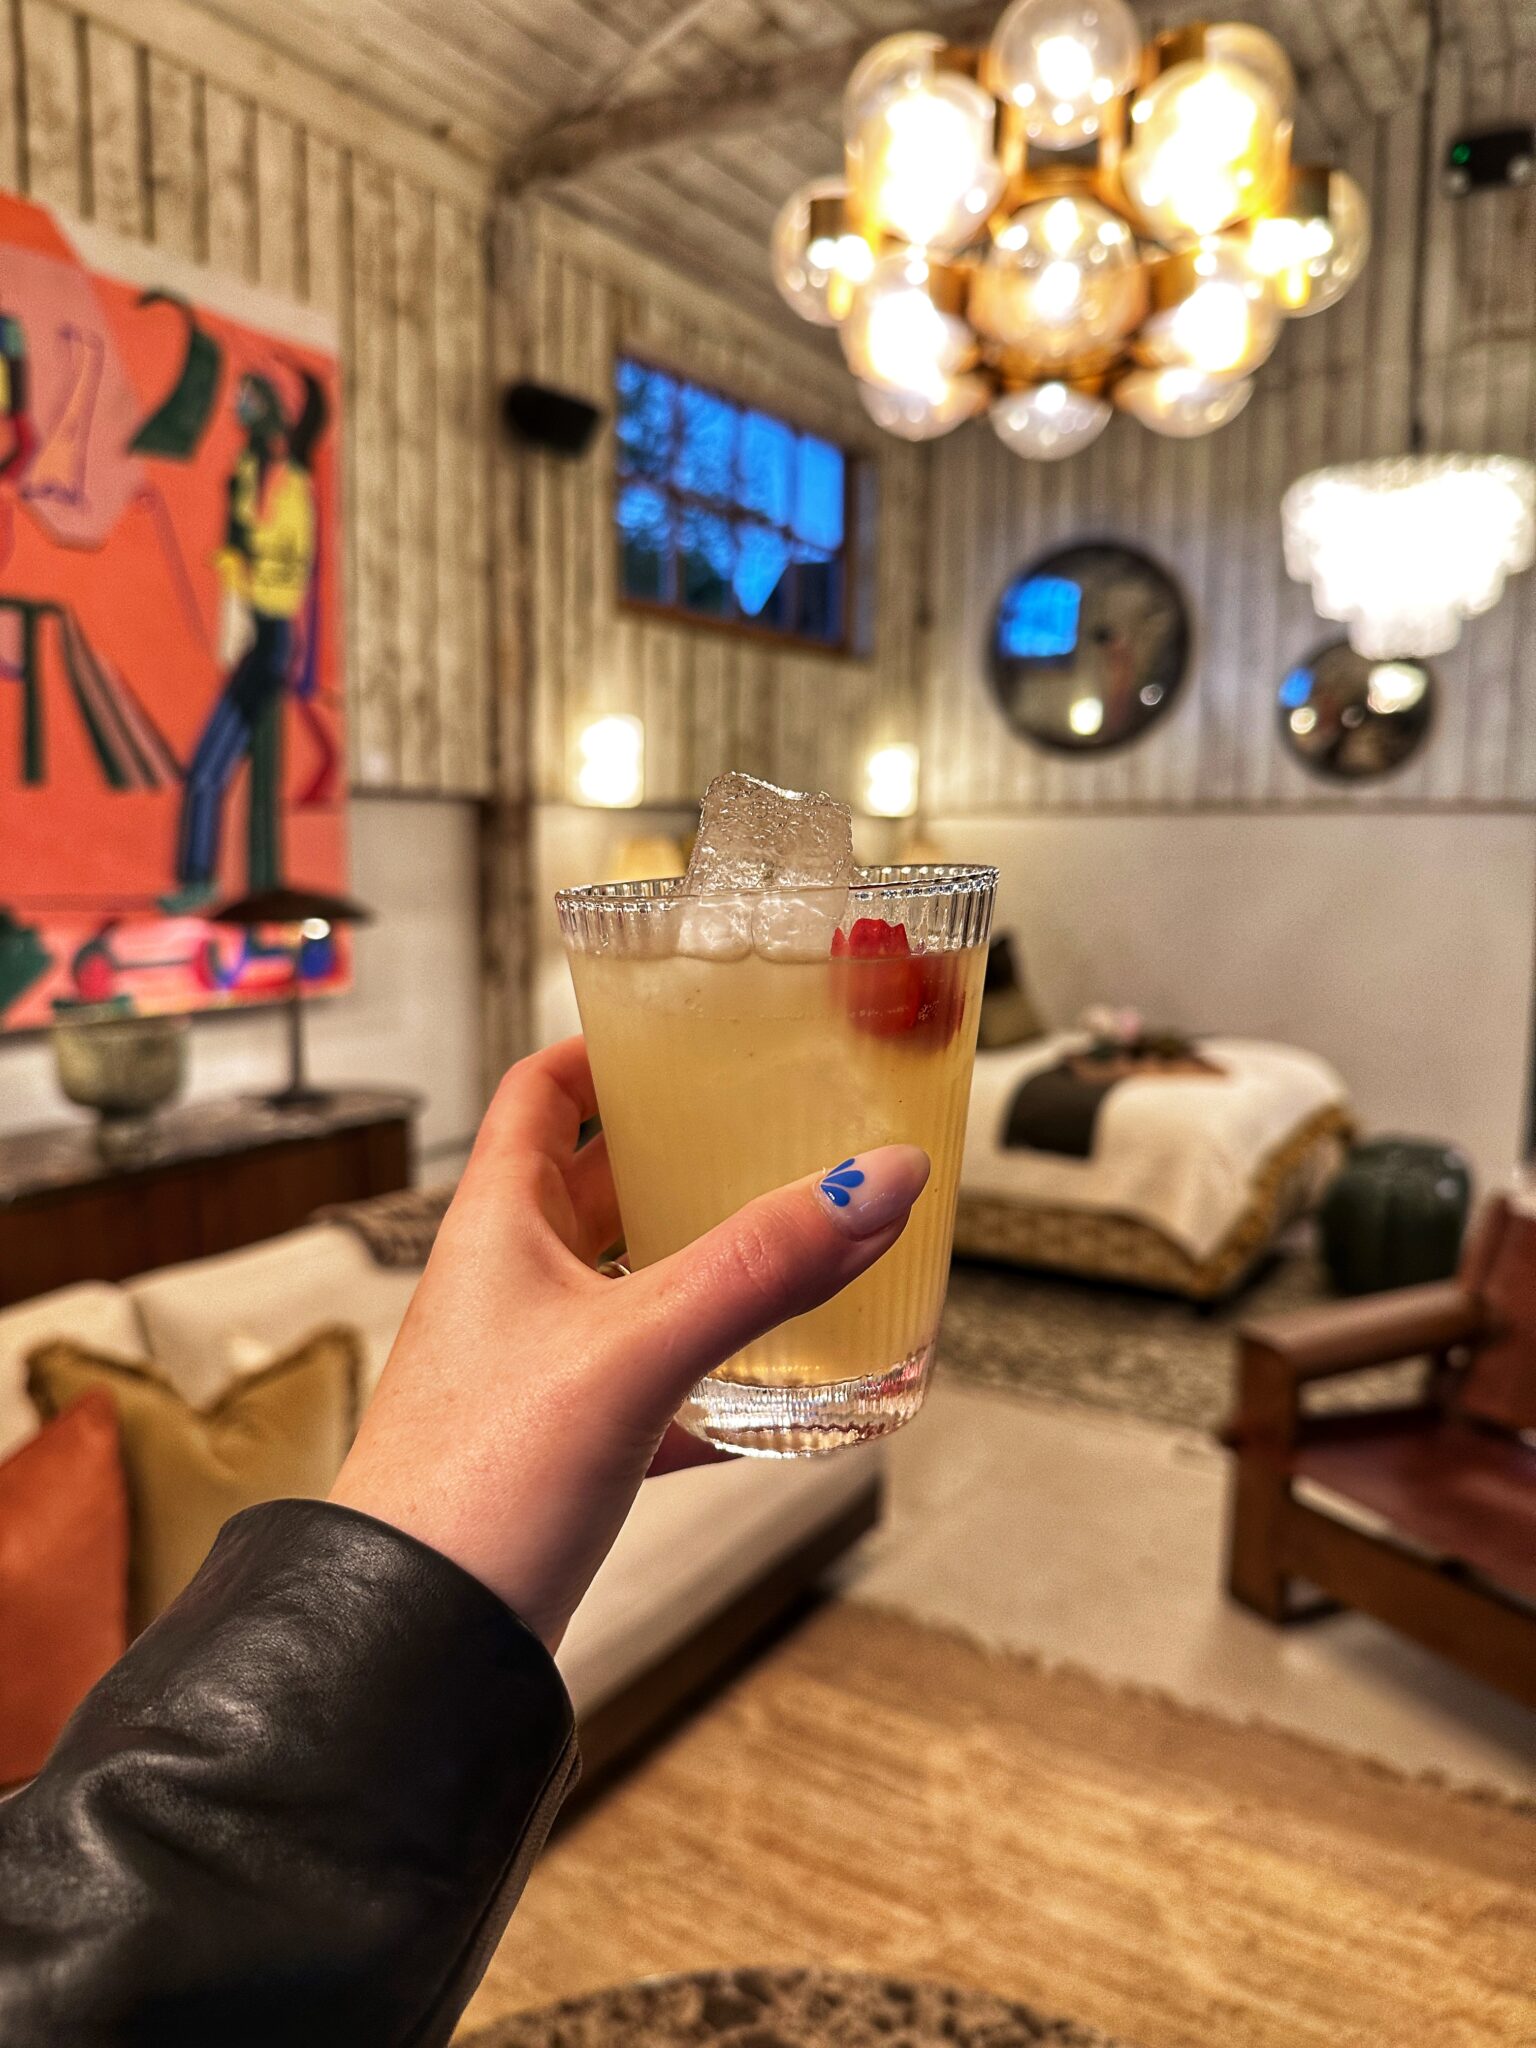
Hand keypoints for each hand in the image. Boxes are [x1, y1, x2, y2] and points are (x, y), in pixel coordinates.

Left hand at [330, 1037, 928, 1648]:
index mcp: (497, 1227)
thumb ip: (760, 1266)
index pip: (537, 1094)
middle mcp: (510, 1286)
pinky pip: (656, 1389)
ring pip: (631, 1287)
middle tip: (764, 1132)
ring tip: (792, 1246)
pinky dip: (717, 1381)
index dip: (600, 1050)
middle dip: (676, 1155)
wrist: (420, 1649)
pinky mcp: (566, 1447)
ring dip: (704, 1264)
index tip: (677, 1031)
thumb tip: (878, 1181)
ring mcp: (536, 1368)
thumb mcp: (635, 1353)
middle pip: (595, 1184)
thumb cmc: (474, 1487)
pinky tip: (782, 1398)